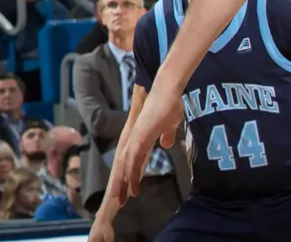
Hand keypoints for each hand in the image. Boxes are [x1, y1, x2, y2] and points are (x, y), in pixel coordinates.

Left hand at [110, 89, 183, 205]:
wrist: (168, 90)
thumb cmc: (170, 104)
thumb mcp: (170, 124)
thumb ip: (167, 134)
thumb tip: (167, 143)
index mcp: (141, 137)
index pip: (133, 161)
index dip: (131, 176)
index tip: (130, 190)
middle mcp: (134, 137)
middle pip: (124, 164)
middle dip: (121, 183)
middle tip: (119, 200)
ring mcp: (136, 135)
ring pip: (126, 163)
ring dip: (124, 181)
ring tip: (122, 197)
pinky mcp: (140, 134)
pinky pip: (134, 156)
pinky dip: (131, 170)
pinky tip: (130, 182)